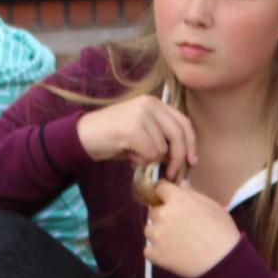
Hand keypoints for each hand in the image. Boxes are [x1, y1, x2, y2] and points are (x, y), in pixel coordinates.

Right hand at [75, 95, 197, 180]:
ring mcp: (141, 114)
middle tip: (172, 173)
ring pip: (162, 148)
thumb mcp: (143, 133)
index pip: (184, 123)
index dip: (191, 144)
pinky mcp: (133, 127)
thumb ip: (163, 138)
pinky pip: (150, 153)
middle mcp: (150, 104)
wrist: (85, 136)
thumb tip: (185, 158)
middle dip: (179, 158)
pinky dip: (142, 160)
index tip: (192, 162)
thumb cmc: (116, 139)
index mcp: (156, 103)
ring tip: (135, 154)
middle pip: (178, 135)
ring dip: (151, 159)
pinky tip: (129, 154)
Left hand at [141, 178, 243, 277]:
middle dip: (164, 216)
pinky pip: (149, 250)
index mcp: (177, 199)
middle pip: (154, 211)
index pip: (159, 188)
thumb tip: (181, 185)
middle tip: (181, 227)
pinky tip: (174, 254)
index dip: (166, 195)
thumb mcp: (212, 206)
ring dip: (159, 234)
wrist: (224, 262)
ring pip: (150, 230)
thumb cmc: (223, 232)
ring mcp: (156, 235)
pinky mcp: (155, 254)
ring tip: (178, 242)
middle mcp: (163, 214)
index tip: (171, 202)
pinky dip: (158, 252)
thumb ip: (193, 194)